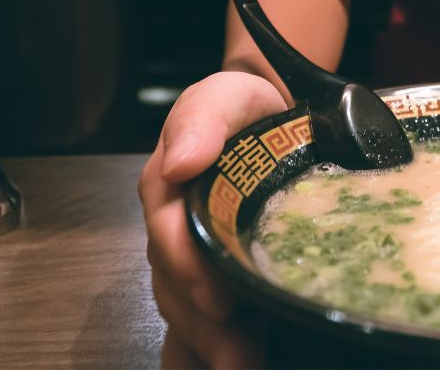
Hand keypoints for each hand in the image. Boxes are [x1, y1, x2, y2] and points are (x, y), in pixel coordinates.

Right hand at [139, 72, 287, 367]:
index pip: (169, 233)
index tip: (220, 301)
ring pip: (184, 308)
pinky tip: (222, 367)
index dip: (190, 269)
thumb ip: (201, 119)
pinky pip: (195, 319)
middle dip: (203, 327)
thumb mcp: (224, 97)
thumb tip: (179, 163)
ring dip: (207, 344)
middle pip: (176, 285)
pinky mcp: (213, 274)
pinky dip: (200, 350)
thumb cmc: (244, 109)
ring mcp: (190, 255)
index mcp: (171, 186)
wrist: (270, 114)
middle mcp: (173, 227)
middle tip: (237, 360)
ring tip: (239, 368)